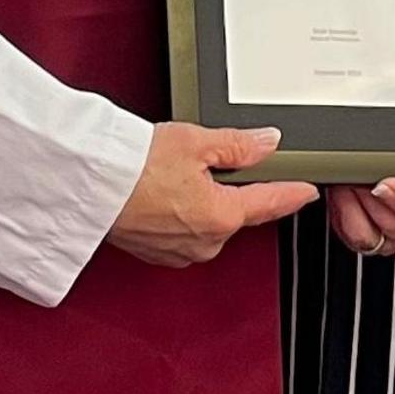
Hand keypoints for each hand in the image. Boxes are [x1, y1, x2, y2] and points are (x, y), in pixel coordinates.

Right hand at [109, 123, 320, 268]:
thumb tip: (267, 143)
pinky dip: (178, 212)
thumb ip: (238, 145)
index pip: (270, 203)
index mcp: (222, 216)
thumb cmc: (131, 166)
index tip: (307, 190)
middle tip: (206, 158)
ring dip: (201, 200)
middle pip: (236, 212)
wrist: (87, 186)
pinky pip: (182, 231)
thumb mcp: (195, 141)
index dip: (292, 193)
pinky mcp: (156, 253)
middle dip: (230, 188)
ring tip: (173, 173)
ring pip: (208, 222)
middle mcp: (205, 242)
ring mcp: (179, 251)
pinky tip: (160, 191)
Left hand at [323, 144, 394, 256]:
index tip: (388, 183)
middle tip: (367, 169)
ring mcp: (393, 238)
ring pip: (372, 235)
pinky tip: (346, 188)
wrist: (390, 152)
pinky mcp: (365, 236)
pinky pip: (351, 236)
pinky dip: (343, 212)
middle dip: (378, 198)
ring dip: (357, 201)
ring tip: (357, 174)